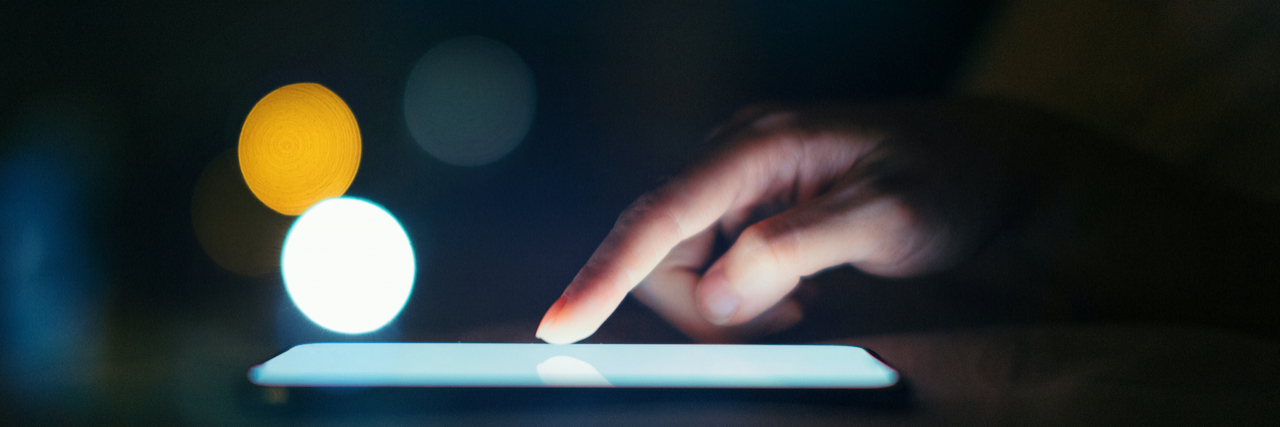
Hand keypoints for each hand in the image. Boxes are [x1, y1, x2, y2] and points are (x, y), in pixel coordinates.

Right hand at [535, 101, 1016, 343]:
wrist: (990, 165)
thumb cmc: (950, 177)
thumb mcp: (889, 214)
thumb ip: (799, 247)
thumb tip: (717, 293)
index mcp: (760, 146)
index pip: (660, 215)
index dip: (604, 273)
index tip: (560, 325)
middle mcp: (736, 159)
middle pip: (663, 254)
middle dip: (706, 306)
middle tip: (789, 317)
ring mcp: (742, 186)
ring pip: (685, 269)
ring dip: (732, 306)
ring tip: (806, 296)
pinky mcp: (752, 211)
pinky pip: (714, 270)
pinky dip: (747, 299)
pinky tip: (800, 288)